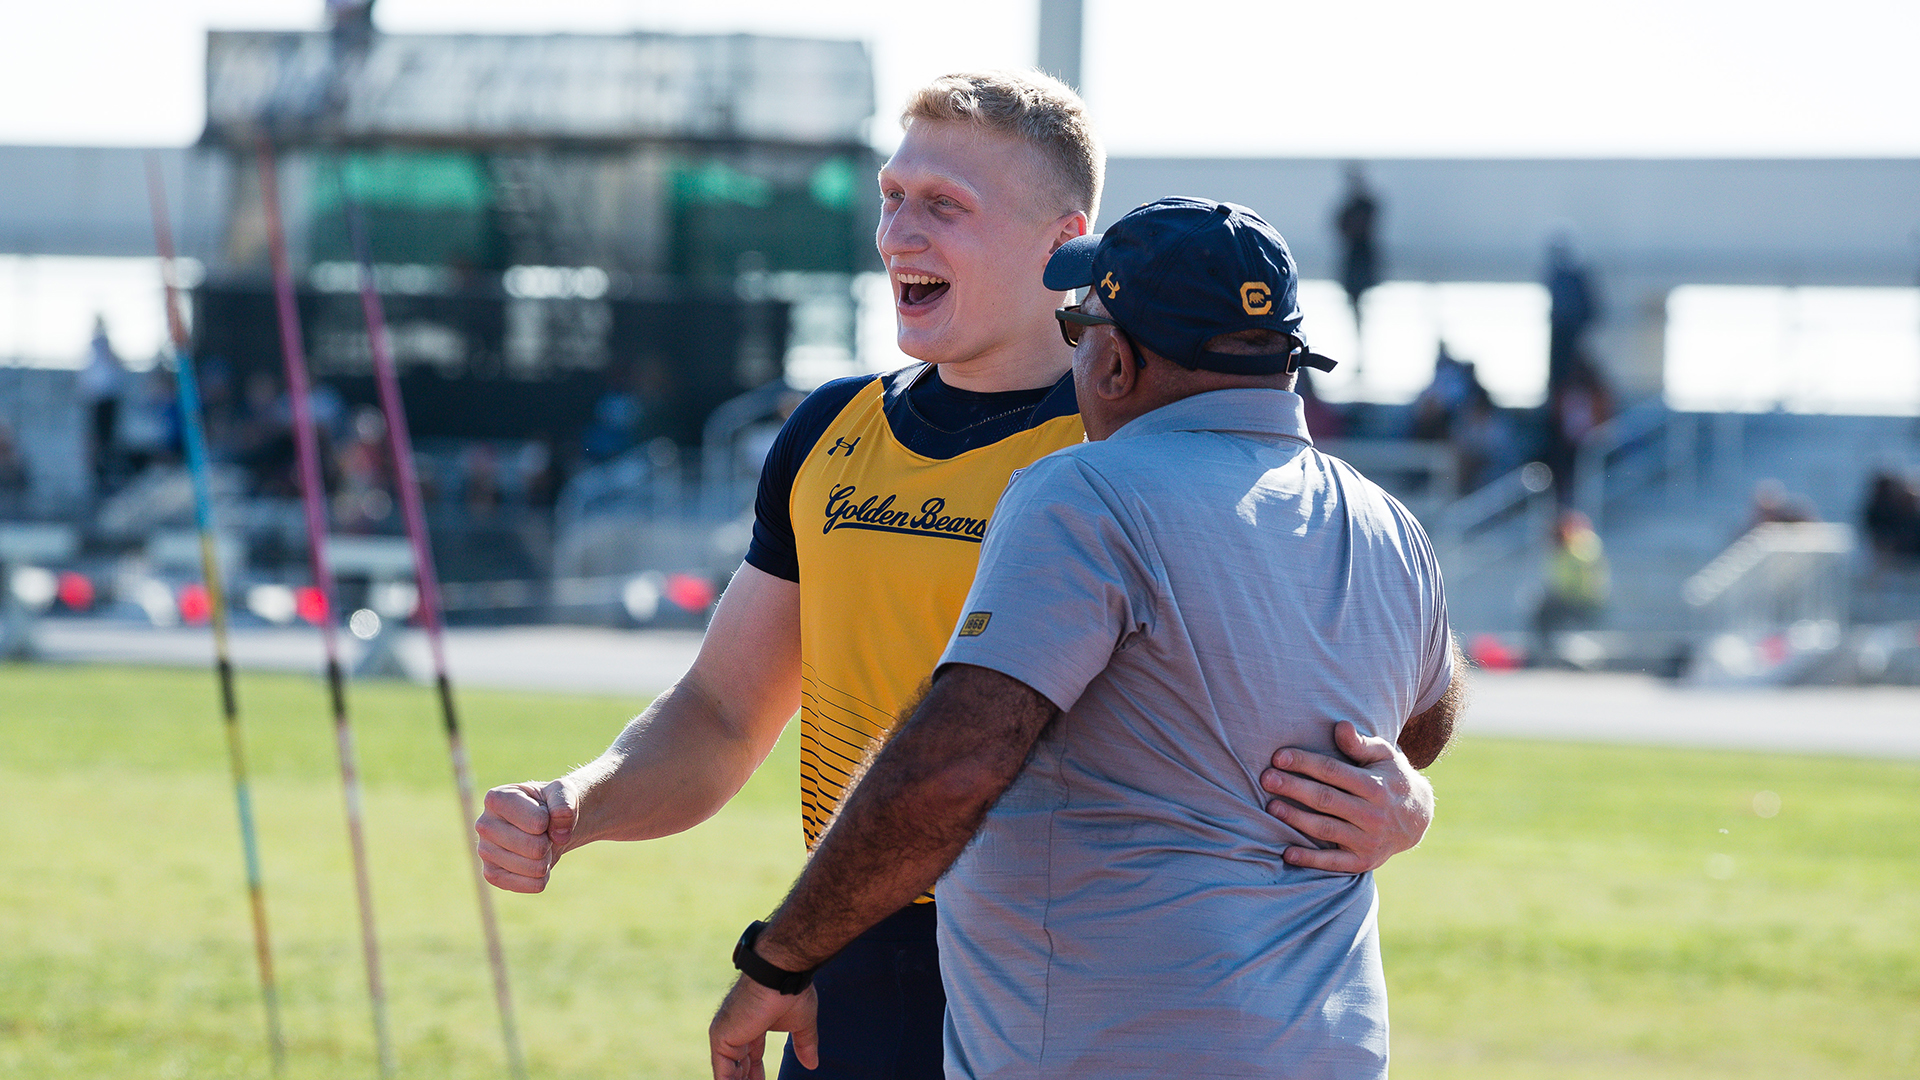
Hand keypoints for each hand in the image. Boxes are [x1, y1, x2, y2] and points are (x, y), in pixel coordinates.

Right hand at [474, 778, 579, 892]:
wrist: (546, 823)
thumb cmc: (550, 804)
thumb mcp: (563, 792)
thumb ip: (564, 803)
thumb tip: (560, 835)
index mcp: (496, 799)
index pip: (538, 823)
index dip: (551, 821)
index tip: (543, 814)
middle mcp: (484, 824)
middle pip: (535, 848)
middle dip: (548, 842)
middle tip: (542, 833)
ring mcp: (484, 851)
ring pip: (535, 868)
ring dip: (546, 859)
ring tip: (537, 845)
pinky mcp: (492, 874)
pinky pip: (532, 885)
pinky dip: (543, 877)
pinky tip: (535, 863)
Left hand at [709, 976, 817, 1079]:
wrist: (781, 976)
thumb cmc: (792, 991)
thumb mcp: (802, 1024)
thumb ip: (804, 1045)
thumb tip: (812, 1064)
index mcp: (752, 1026)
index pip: (750, 1059)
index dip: (756, 1076)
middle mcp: (736, 1031)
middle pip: (739, 1068)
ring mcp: (726, 1035)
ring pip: (730, 1073)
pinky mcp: (721, 1039)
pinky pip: (723, 1074)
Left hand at [1260, 720, 1433, 873]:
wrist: (1418, 818)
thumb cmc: (1391, 778)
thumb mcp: (1383, 756)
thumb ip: (1360, 743)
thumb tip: (1340, 726)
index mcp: (1375, 785)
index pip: (1333, 771)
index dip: (1305, 763)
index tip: (1278, 757)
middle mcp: (1373, 814)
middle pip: (1326, 799)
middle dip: (1293, 788)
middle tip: (1266, 779)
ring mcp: (1368, 840)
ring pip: (1326, 829)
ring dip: (1296, 819)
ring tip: (1271, 807)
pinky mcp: (1363, 861)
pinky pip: (1334, 862)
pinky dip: (1310, 860)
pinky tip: (1287, 853)